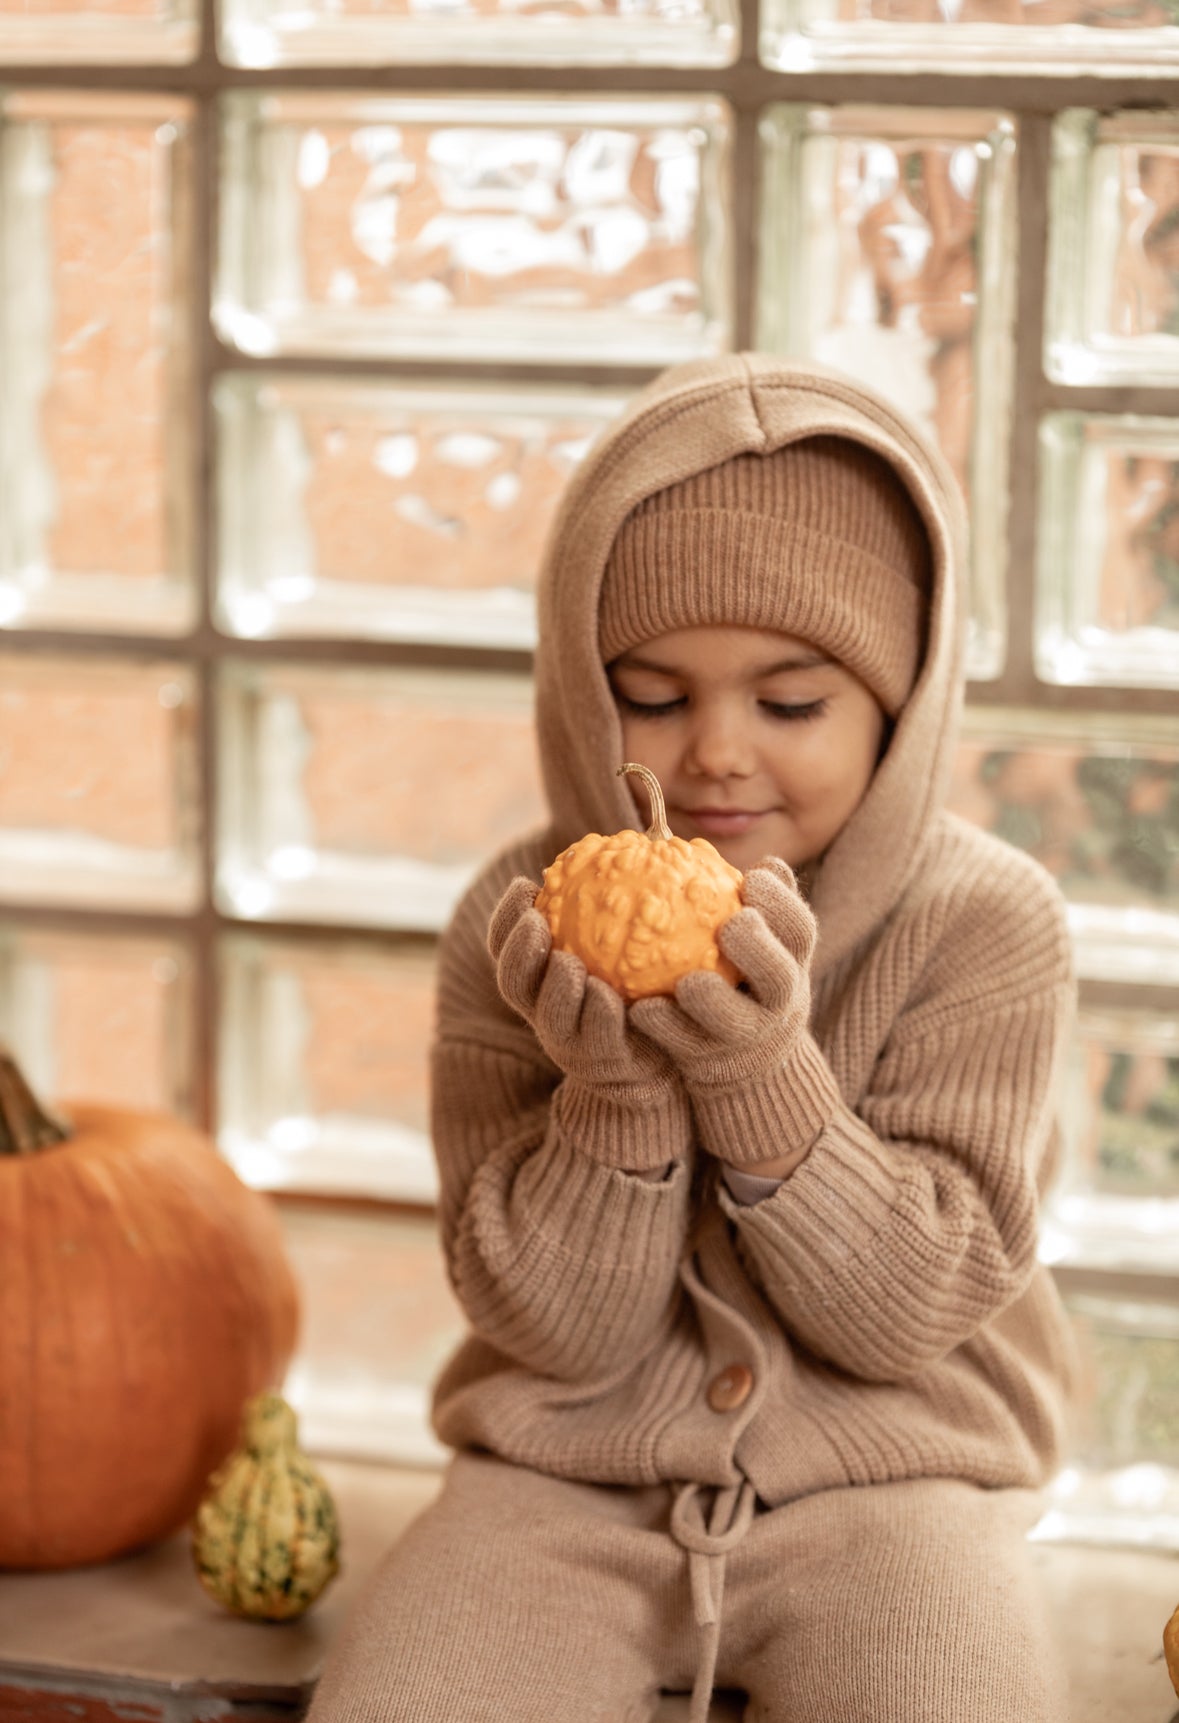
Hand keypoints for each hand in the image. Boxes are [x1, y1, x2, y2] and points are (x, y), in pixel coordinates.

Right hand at [488, 876, 680, 1105]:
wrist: (666, 1056)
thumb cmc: (645, 986)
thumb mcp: (630, 943)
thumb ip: (623, 905)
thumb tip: (650, 837)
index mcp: (540, 978)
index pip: (507, 946)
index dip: (506, 918)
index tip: (525, 885)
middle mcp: (545, 1010)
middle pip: (513, 983)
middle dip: (518, 953)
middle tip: (536, 924)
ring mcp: (569, 1043)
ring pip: (549, 1017)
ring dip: (555, 990)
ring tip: (569, 964)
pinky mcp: (603, 1066)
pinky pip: (597, 1041)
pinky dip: (600, 1019)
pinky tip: (613, 997)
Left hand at [629, 858, 815, 1094]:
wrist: (747, 1064)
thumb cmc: (746, 980)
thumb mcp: (765, 946)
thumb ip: (761, 909)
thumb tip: (767, 862)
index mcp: (791, 963)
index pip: (800, 930)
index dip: (783, 904)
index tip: (754, 877)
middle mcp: (779, 1002)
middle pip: (780, 978)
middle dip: (759, 951)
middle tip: (732, 925)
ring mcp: (749, 1037)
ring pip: (736, 1022)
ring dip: (713, 1002)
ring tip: (688, 983)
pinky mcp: (714, 1063)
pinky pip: (687, 1046)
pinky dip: (666, 1029)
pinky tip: (640, 1010)